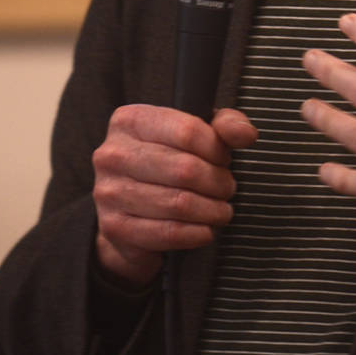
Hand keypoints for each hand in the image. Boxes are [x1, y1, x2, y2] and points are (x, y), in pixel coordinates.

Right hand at [91, 105, 257, 286]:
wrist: (128, 210)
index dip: (217, 150)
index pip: (188, 131)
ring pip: (179, 203)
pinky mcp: (115, 227)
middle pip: (185, 169)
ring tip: (220, 210)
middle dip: (218, 183)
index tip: (224, 160)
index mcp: (130, 120)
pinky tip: (205, 230)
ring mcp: (109, 191)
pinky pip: (169, 232)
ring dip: (211, 210)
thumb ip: (225, 126)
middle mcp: (112, 154)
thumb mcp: (196, 135)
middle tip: (227, 189)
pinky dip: (197, 233)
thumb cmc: (167, 165)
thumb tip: (246, 135)